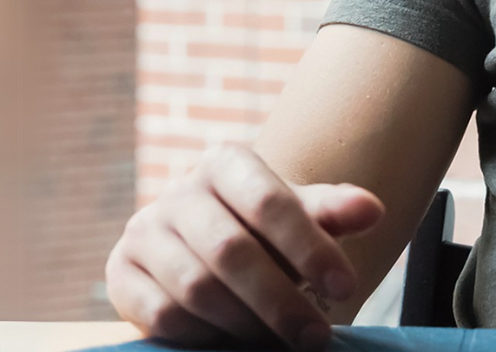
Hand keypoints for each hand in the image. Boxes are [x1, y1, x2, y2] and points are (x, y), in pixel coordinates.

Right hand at [105, 142, 383, 350]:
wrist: (212, 241)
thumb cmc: (268, 227)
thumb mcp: (303, 213)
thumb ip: (335, 210)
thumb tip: (374, 210)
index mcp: (227, 161)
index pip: (270, 202)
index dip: (309, 247)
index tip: (346, 287)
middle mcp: (180, 190)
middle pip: (231, 250)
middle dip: (280, 299)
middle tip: (316, 335)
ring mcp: (145, 229)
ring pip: (196, 287)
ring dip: (245, 323)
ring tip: (280, 342)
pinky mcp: (122, 272)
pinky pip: (161, 316)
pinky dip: (204, 336)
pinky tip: (235, 342)